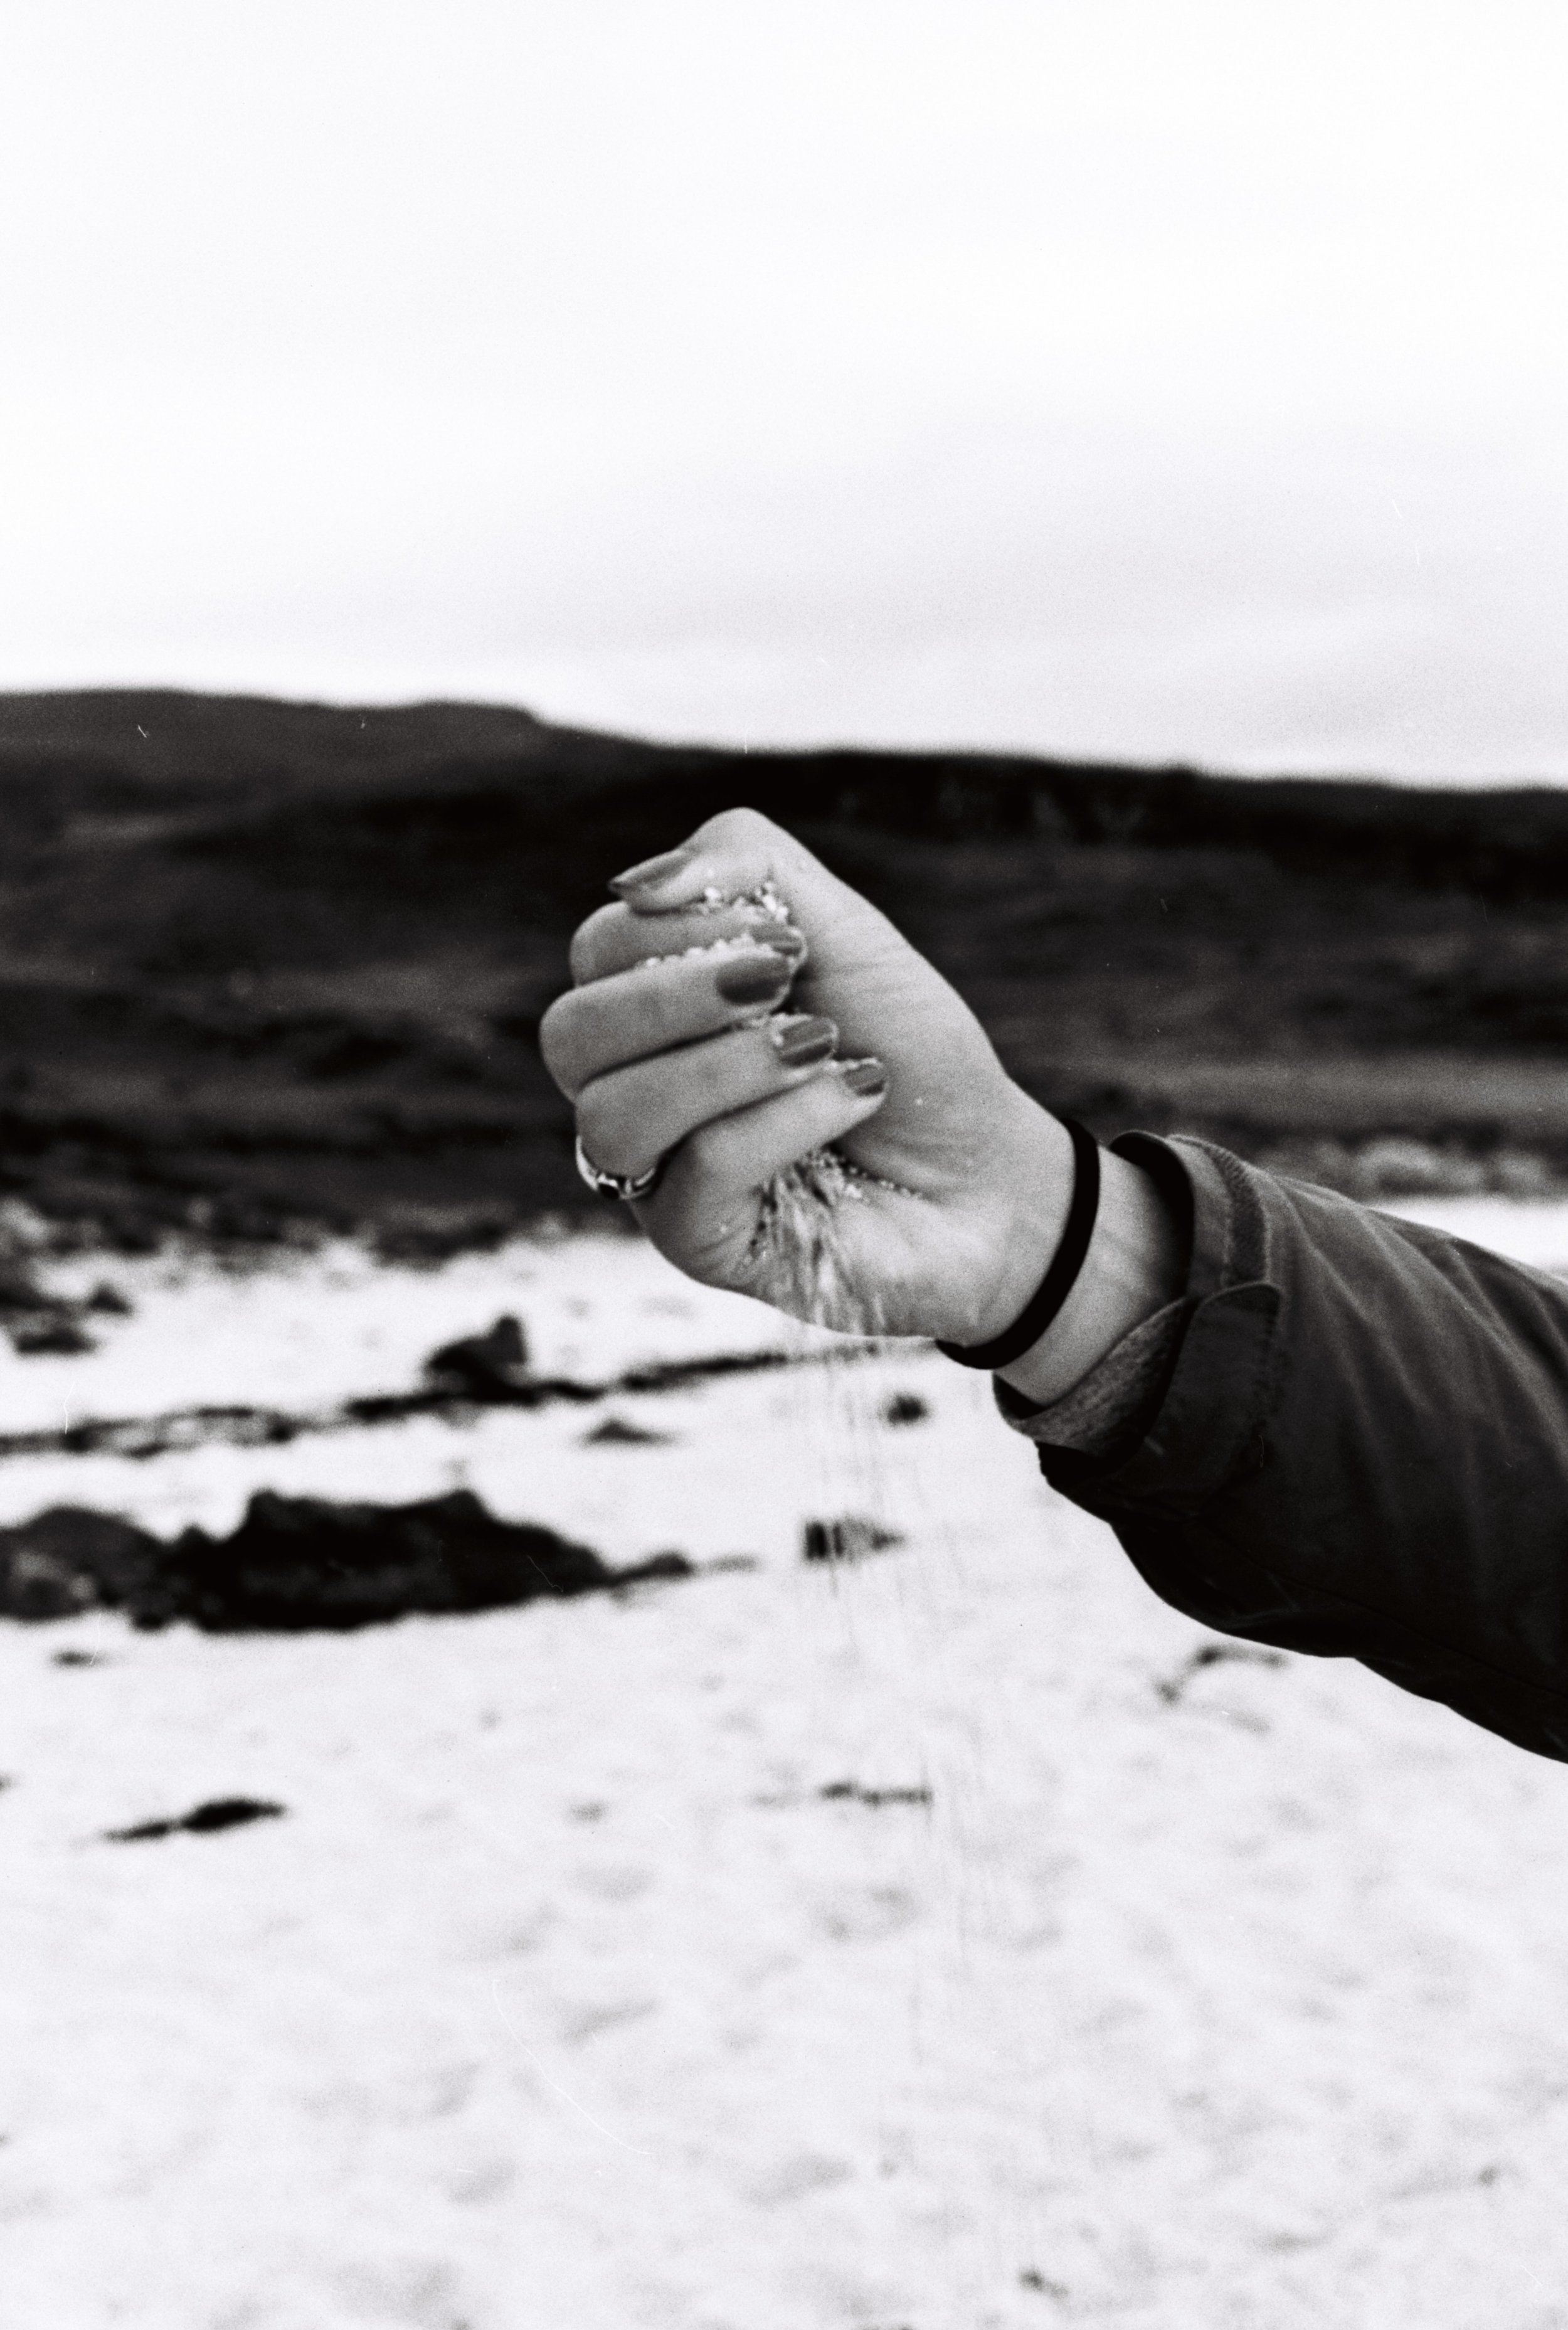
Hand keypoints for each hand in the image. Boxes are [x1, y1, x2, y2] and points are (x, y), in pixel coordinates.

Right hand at [540, 808, 1180, 1374]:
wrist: (990, 1172)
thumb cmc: (906, 1049)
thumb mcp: (841, 927)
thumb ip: (744, 864)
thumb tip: (633, 883)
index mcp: (654, 1011)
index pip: (596, 952)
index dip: (675, 926)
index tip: (786, 935)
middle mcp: (635, 1092)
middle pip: (570, 1035)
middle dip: (676, 994)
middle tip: (783, 979)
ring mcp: (659, 1177)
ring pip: (614, 1115)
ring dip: (728, 1064)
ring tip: (823, 1044)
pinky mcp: (699, 1244)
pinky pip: (698, 1172)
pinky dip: (785, 1119)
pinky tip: (854, 1095)